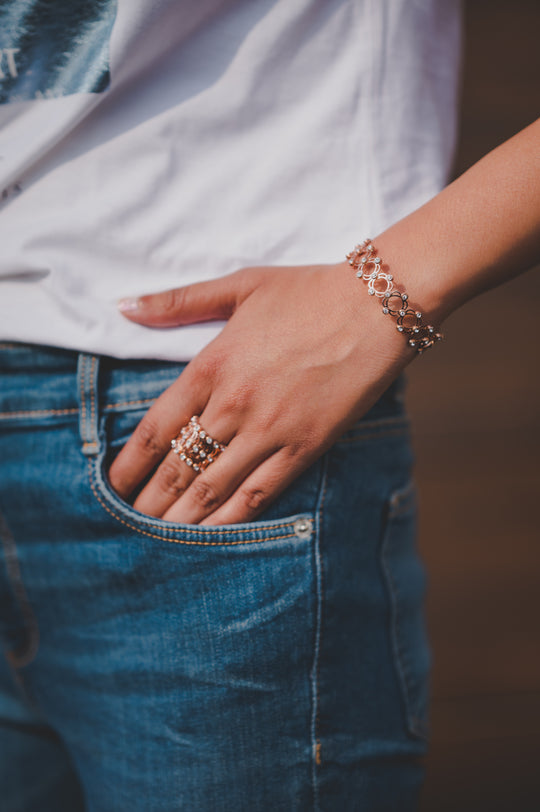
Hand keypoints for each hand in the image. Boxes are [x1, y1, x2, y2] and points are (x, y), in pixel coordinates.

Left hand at [109, 262, 411, 524]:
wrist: (378, 306)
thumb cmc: (308, 292)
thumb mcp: (239, 286)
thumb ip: (178, 302)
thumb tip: (123, 306)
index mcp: (211, 366)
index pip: (155, 429)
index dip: (129, 465)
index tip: (113, 486)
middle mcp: (233, 405)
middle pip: (178, 467)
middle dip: (148, 501)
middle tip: (129, 523)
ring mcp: (270, 431)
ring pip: (213, 488)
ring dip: (181, 519)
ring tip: (158, 539)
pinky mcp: (305, 448)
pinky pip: (260, 494)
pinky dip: (230, 519)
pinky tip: (211, 534)